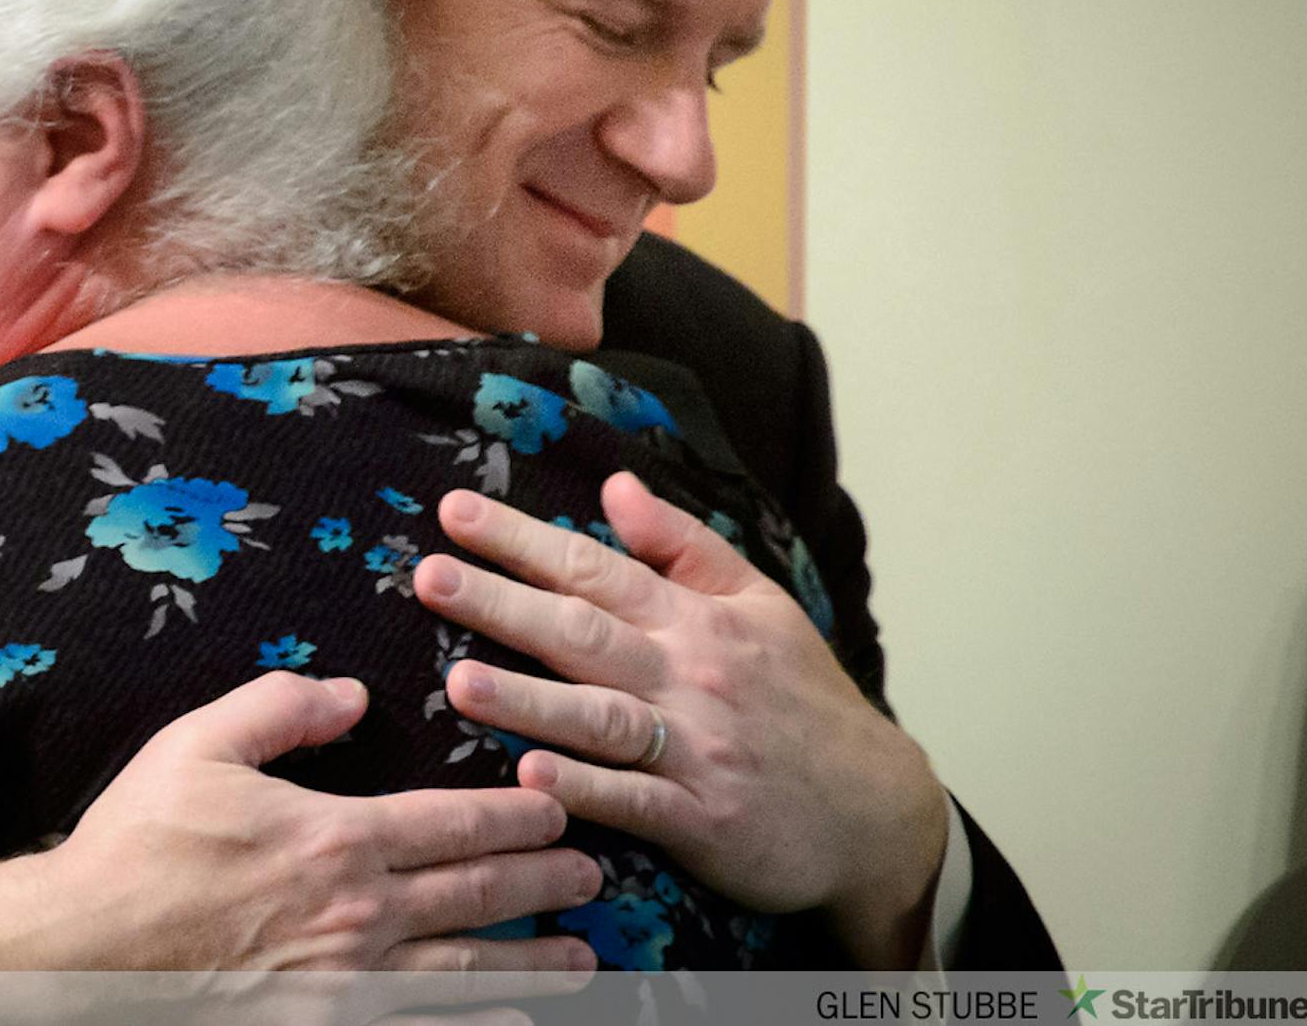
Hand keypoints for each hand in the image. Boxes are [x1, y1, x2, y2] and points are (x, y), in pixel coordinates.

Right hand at [0, 671, 601, 974]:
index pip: (454, 824)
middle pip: (475, 897)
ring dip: (531, 963)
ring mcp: (345, 984)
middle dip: (544, 883)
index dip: (518, 818)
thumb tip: (352, 692)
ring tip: (583, 959)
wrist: (81, 953)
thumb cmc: (137, 844)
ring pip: (463, 972)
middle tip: (596, 875)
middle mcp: (357, 916)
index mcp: (334, 839)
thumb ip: (281, 706)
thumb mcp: (198, 745)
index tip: (562, 809)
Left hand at [420, 474, 949, 966]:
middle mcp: (688, 676)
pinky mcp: (701, 821)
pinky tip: (530, 778)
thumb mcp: (759, 603)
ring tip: (459, 681)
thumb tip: (615, 485)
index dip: (522, 540)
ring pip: (600, 718)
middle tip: (429, 576)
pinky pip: (633, 803)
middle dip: (501, 604)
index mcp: (695, 619)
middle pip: (583, 633)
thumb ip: (682, 544)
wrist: (878, 811)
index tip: (454, 512)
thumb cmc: (804, 700)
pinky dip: (585, 790)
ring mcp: (694, 751)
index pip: (594, 568)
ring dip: (529, 701)